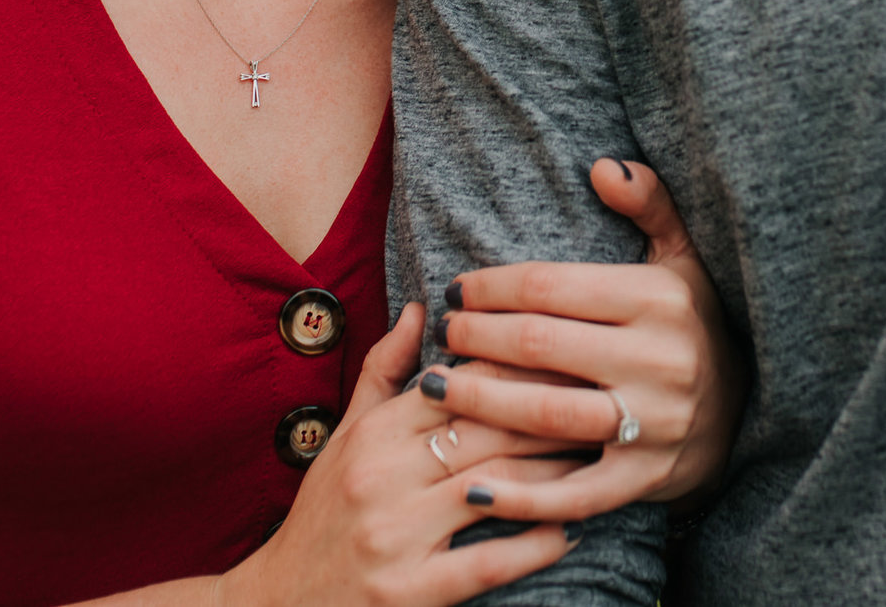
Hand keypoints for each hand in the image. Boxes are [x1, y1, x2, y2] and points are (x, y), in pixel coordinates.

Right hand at [224, 303, 579, 606]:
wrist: (281, 602)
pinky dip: (534, 544)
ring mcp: (396, 535)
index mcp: (373, 434)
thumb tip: (421, 308)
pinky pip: (487, 561)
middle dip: (553, 411)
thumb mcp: (345, 438)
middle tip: (604, 397)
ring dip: (556, 472)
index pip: (458, 382)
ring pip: (495, 486)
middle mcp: (383, 477)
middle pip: (487, 428)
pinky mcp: (410, 591)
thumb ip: (384, 372)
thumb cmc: (322, 514)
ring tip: (598, 457)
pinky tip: (568, 531)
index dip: (519, 363)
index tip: (571, 350)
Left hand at [425, 160, 743, 523]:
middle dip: (477, 339)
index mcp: (659, 300)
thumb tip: (604, 165)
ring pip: (546, 413)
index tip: (455, 292)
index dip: (492, 288)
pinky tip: (470, 487)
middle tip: (442, 336)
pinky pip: (572, 492)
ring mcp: (653, 424)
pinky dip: (519, 495)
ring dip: (479, 402)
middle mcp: (659, 361)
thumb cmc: (690, 325)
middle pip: (540, 345)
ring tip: (433, 388)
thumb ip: (650, 204)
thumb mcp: (682, 259)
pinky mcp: (645, 479)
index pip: (552, 287)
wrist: (743, 416)